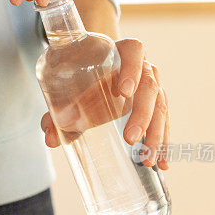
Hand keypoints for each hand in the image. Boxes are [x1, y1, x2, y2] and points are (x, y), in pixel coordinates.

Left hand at [41, 38, 169, 169]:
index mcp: (121, 52)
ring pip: (160, 106)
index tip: (124, 91)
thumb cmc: (82, 75)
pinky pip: (163, 122)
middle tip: (130, 138)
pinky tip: (162, 164)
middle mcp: (142, 66)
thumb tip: (51, 138)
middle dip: (142, 114)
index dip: (132, 69)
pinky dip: (163, 143)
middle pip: (150, 85)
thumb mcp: (68, 86)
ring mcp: (152, 85)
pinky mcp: (156, 104)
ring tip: (147, 159)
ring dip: (156, 134)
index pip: (134, 50)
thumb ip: (58, 110)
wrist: (96, 67)